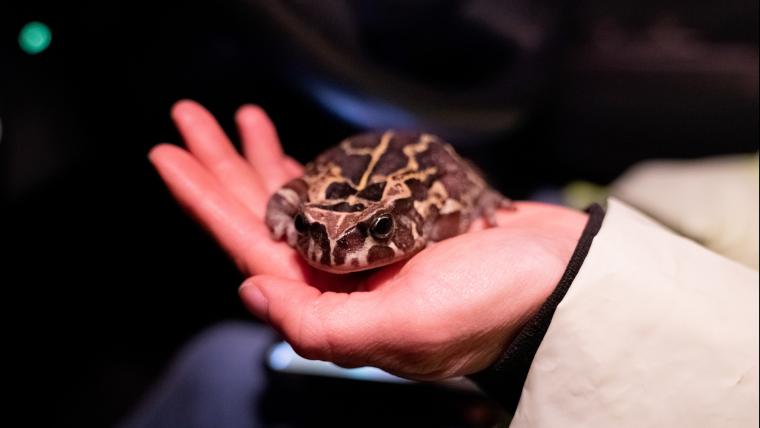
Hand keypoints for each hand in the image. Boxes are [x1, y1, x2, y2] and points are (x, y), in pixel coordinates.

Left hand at [151, 100, 587, 379]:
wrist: (554, 280)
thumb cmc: (492, 307)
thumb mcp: (406, 330)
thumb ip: (324, 324)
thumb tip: (250, 289)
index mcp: (331, 302)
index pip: (248, 247)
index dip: (204, 201)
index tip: (169, 156)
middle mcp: (338, 276)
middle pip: (260, 215)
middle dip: (221, 166)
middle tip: (186, 118)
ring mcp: (362, 245)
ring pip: (294, 198)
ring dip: (260, 158)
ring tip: (232, 117)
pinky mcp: (389, 221)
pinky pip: (335, 188)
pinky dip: (310, 163)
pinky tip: (286, 146)